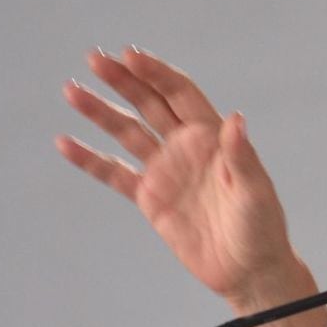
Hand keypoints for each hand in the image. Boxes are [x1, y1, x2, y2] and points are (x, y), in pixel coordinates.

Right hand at [56, 47, 307, 312]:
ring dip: (100, 111)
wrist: (248, 271)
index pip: (179, 94)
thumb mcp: (255, 191)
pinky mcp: (149, 198)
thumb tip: (236, 118)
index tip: (129, 56)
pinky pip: (114, 173)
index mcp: (212, 136)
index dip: (156, 73)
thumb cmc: (261, 228)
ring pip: (126, 133)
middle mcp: (185, 147)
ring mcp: (165, 170)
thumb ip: (242, 156)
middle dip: (123, 80)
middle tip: (95, 59)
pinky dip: (89, 159)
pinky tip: (65, 143)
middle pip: (148, 104)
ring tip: (72, 90)